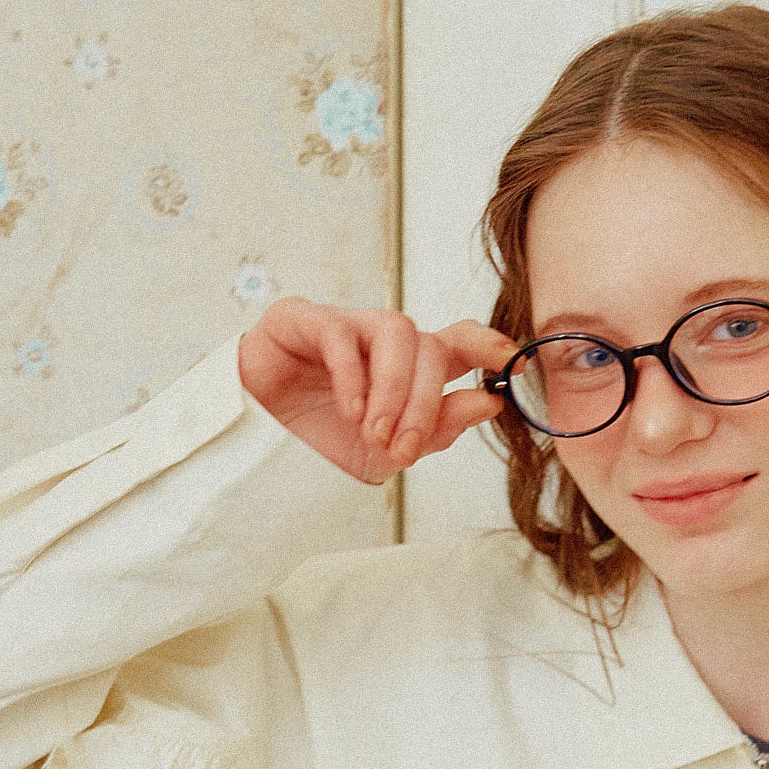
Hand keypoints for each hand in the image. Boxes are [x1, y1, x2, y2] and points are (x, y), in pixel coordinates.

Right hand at [236, 297, 518, 485]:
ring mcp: (347, 324)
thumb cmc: (321, 439)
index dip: (487, 346)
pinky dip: (353, 376)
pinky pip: (341, 333)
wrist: (257, 444)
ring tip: (375, 432)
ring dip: (393, 389)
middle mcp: (383, 341)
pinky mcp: (304, 318)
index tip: (512, 360)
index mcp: (409, 369)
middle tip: (404, 447)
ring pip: (396, 331)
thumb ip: (437, 428)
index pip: (458, 342)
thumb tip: (487, 401)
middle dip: (424, 402)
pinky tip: (350, 411)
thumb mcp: (387, 450)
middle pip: (430, 346)